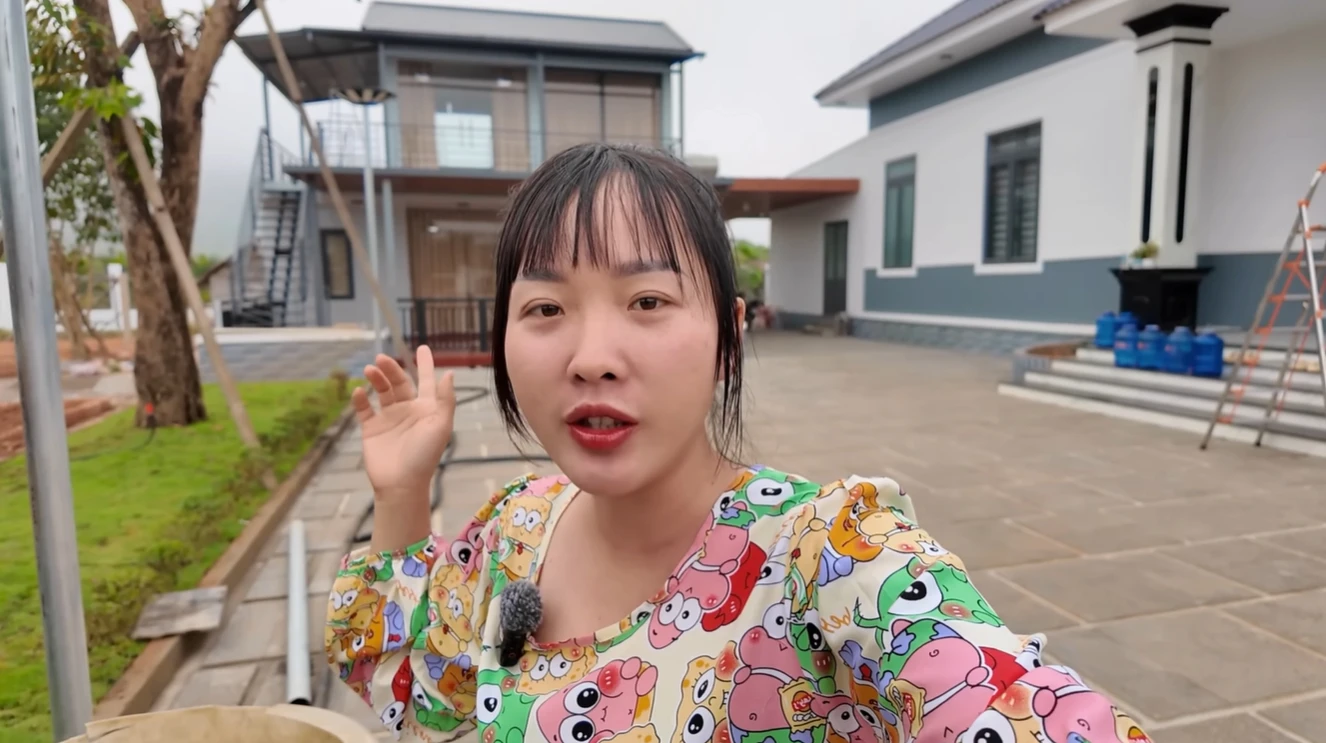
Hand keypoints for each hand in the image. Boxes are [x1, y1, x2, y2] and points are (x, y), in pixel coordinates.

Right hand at [352, 346, 454, 501]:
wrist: (401, 483)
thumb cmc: (425, 455)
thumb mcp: (441, 425)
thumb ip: (445, 399)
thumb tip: (449, 373)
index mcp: (426, 409)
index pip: (426, 381)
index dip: (425, 364)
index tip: (423, 347)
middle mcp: (408, 411)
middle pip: (399, 382)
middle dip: (391, 368)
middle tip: (381, 358)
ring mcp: (388, 419)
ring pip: (381, 391)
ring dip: (376, 379)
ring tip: (370, 370)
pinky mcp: (371, 429)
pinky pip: (364, 409)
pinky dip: (360, 399)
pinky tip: (360, 391)